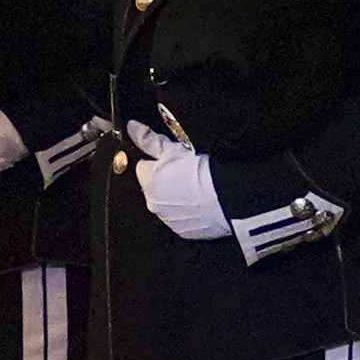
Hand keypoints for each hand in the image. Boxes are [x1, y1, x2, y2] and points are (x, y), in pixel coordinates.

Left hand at [125, 122, 231, 240]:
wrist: (228, 197)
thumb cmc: (202, 169)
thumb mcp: (175, 149)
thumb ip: (149, 140)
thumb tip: (131, 128)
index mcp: (147, 182)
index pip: (142, 167)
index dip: (158, 161)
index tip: (172, 160)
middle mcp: (152, 204)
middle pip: (153, 187)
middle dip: (164, 180)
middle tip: (186, 172)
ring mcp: (168, 220)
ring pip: (166, 204)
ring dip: (175, 197)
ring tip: (196, 188)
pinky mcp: (183, 231)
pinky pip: (180, 219)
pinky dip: (187, 212)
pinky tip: (201, 203)